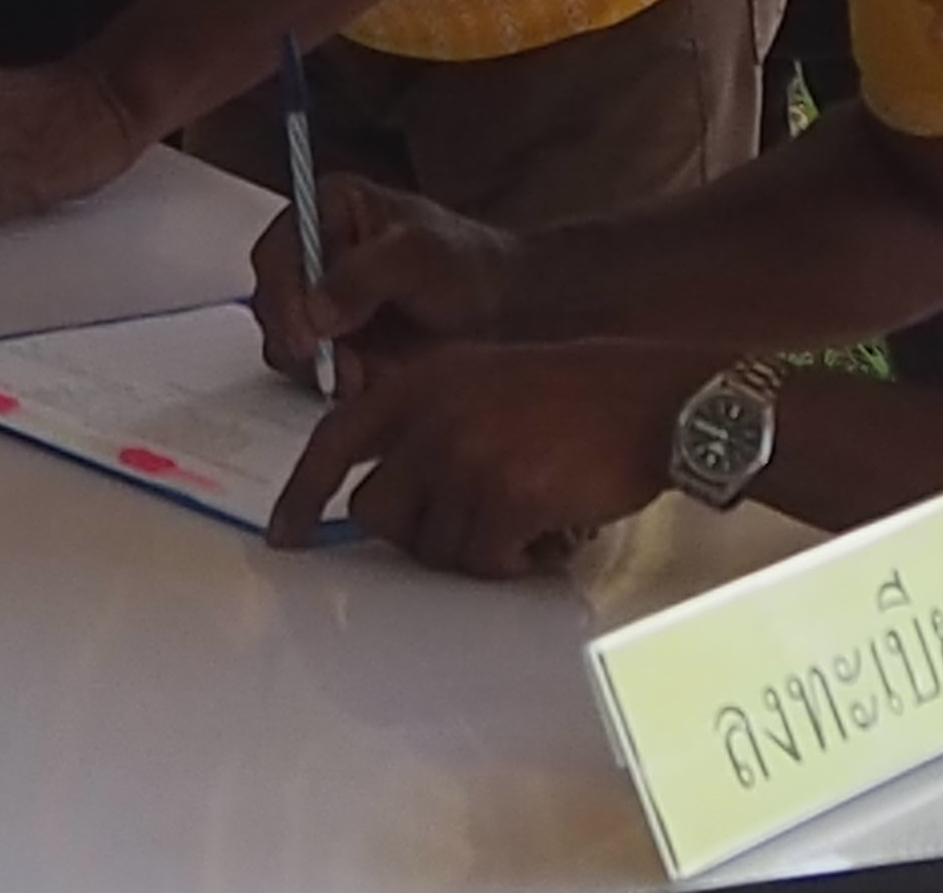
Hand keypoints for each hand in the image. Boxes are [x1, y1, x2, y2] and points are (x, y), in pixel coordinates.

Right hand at [251, 174, 519, 384]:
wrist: (505, 314)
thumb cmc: (469, 268)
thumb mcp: (421, 257)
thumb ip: (364, 275)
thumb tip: (315, 311)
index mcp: (328, 210)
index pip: (278, 251)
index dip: (284, 295)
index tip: (308, 334)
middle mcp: (315, 255)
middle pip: (272, 303)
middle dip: (301, 341)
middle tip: (337, 365)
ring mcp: (320, 305)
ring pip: (287, 346)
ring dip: (321, 368)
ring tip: (366, 372)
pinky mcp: (331, 348)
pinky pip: (311, 376)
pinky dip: (336, 385)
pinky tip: (372, 381)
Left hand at [265, 342, 689, 570]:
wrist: (656, 398)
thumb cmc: (580, 393)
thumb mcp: (483, 380)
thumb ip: (425, 421)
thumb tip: (378, 493)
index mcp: (422, 380)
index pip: (333, 440)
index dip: (301, 494)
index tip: (286, 534)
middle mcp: (433, 415)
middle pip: (376, 512)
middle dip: (416, 530)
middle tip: (471, 521)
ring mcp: (467, 458)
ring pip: (431, 547)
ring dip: (475, 546)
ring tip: (522, 512)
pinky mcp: (506, 500)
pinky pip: (482, 563)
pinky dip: (512, 561)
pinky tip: (544, 530)